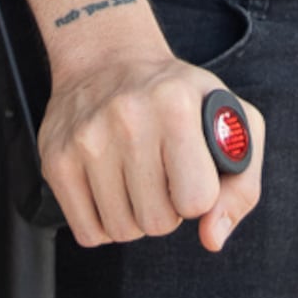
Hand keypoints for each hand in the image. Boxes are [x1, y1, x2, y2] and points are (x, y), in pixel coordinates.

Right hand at [23, 0, 267, 252]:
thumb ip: (241, 187)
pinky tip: (110, 186)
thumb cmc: (179, 97)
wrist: (107, 60)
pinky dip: (103, 223)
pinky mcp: (55, 158)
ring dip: (134, 216)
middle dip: (166, 208)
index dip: (198, 194)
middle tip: (161, 173)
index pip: (198, 200)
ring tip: (135, 177)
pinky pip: (88, 232)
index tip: (190, 169)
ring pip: (121, 231)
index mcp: (176, 103)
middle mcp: (127, 117)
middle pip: (158, 222)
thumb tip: (212, 237)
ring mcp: (85, 138)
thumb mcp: (232, 122)